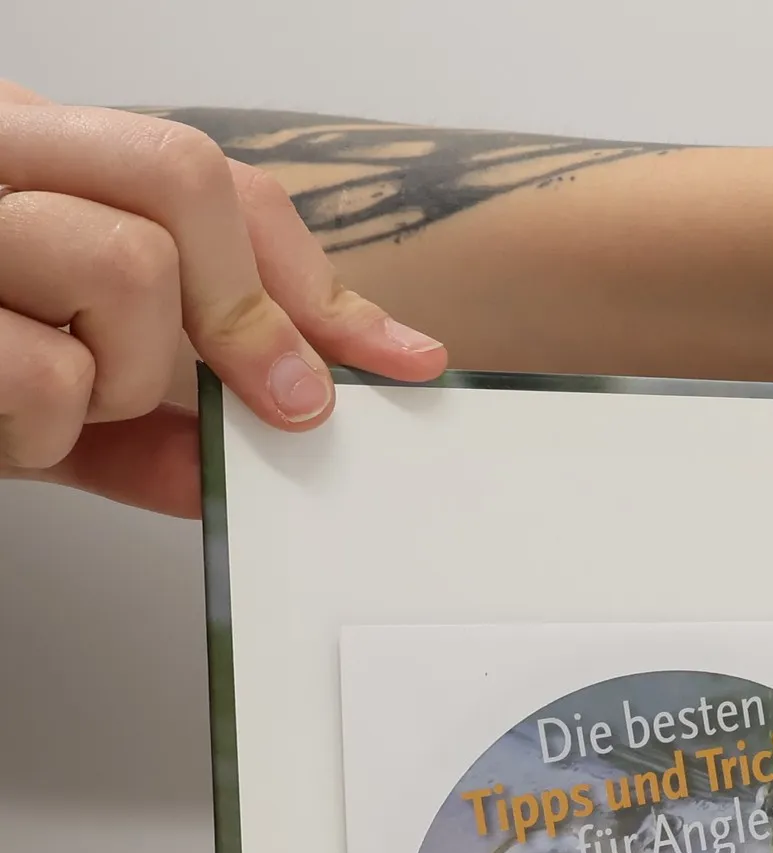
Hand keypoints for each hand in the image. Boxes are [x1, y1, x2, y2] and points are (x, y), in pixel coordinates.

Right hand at [0, 83, 446, 515]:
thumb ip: (154, 411)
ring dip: (127, 377)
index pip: (212, 178)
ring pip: (126, 268)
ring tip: (62, 400)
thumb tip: (257, 450)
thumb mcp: (49, 380)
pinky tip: (7, 427)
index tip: (400, 361)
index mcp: (29, 150)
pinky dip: (52, 432)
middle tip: (255, 399)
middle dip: (242, 316)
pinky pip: (50, 371)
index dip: (315, 279)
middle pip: (181, 182)